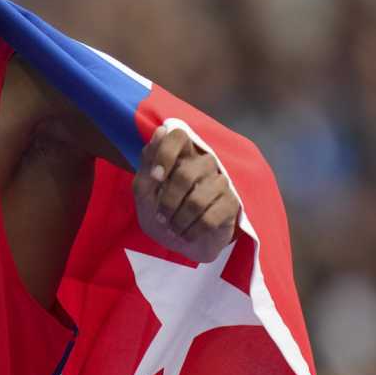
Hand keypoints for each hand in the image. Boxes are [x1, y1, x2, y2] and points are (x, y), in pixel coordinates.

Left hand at [133, 123, 238, 263]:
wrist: (177, 243)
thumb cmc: (159, 212)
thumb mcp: (144, 190)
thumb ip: (148, 164)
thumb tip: (161, 131)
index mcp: (181, 155)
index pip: (178, 136)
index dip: (165, 154)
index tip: (155, 178)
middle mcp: (203, 163)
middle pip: (185, 174)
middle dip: (167, 202)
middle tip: (161, 217)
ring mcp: (220, 182)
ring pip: (197, 200)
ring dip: (178, 221)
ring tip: (173, 229)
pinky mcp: (231, 203)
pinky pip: (209, 217)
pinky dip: (192, 231)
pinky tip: (187, 234)